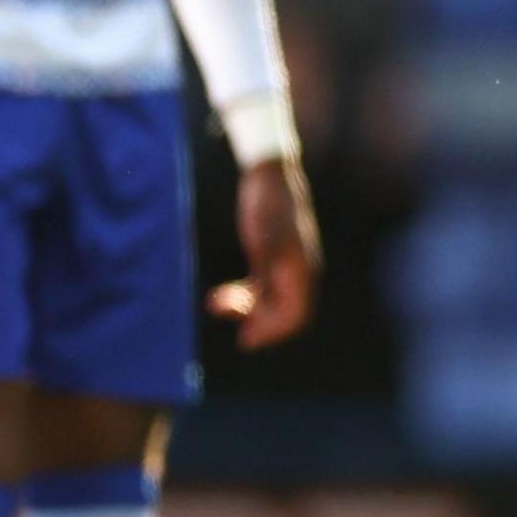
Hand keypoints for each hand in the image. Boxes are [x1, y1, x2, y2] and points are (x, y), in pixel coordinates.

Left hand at [210, 158, 320, 349]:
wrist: (267, 176)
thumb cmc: (267, 204)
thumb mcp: (264, 237)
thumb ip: (267, 270)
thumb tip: (265, 303)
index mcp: (302, 270)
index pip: (295, 316)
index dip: (271, 332)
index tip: (245, 340)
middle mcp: (298, 273)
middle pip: (281, 314)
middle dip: (255, 323)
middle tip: (224, 320)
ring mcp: (285, 267)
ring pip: (268, 303)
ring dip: (244, 309)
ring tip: (214, 303)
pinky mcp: (270, 259)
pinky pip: (260, 290)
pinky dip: (242, 297)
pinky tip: (220, 297)